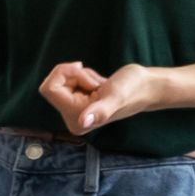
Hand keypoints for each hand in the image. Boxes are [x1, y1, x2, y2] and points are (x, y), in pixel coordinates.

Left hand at [39, 61, 171, 135]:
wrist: (146, 86)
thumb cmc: (133, 89)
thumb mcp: (116, 96)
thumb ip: (101, 111)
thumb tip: (83, 123)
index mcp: (77, 120)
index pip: (49, 88)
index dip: (64, 73)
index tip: (84, 72)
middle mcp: (74, 119)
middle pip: (53, 83)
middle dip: (74, 74)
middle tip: (96, 82)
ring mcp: (76, 112)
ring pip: (61, 81)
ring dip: (82, 75)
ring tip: (101, 85)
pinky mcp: (80, 103)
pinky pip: (69, 81)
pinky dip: (85, 76)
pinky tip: (100, 85)